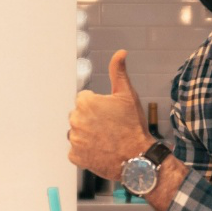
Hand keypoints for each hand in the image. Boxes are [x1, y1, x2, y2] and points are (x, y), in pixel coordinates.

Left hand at [68, 49, 152, 179]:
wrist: (137, 157)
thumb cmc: (133, 126)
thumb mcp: (128, 95)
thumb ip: (118, 72)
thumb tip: (120, 52)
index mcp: (85, 102)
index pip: (85, 100)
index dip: (99, 106)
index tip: (111, 114)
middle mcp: (75, 119)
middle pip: (79, 115)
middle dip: (91, 120)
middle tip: (110, 127)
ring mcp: (74, 139)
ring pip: (78, 132)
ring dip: (88, 135)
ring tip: (107, 140)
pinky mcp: (75, 156)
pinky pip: (77, 150)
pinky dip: (86, 151)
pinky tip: (101, 150)